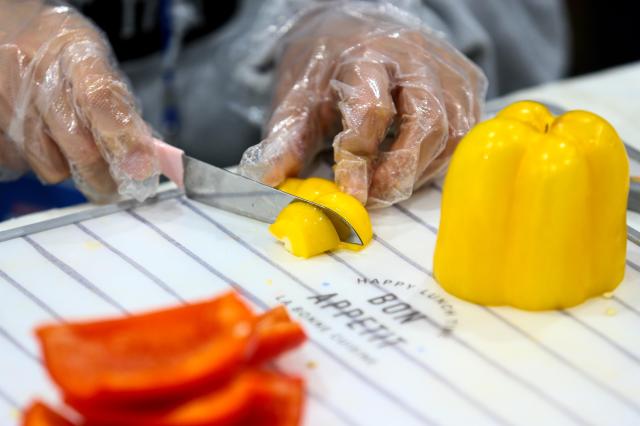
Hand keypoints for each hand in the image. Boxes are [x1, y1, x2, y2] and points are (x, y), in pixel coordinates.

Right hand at [0, 0, 157, 201]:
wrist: (6, 27)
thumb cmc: (61, 51)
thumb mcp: (97, 60)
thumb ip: (120, 106)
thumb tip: (142, 158)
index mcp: (75, 52)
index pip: (100, 99)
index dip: (122, 139)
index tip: (140, 169)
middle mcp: (34, 73)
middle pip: (79, 147)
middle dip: (103, 177)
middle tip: (115, 186)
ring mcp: (6, 98)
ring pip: (51, 165)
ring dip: (69, 167)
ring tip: (70, 145)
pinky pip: (23, 165)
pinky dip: (39, 160)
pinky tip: (41, 137)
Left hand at [239, 3, 485, 206]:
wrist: (358, 30)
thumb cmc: (327, 66)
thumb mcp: (298, 98)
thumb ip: (287, 140)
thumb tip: (269, 182)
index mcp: (368, 54)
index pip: (371, 112)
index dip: (359, 159)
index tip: (349, 195)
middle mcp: (417, 58)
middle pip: (427, 123)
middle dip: (399, 170)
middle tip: (372, 197)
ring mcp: (449, 70)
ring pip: (452, 134)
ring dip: (418, 170)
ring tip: (384, 183)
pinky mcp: (467, 85)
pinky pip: (463, 135)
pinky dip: (435, 160)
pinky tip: (407, 166)